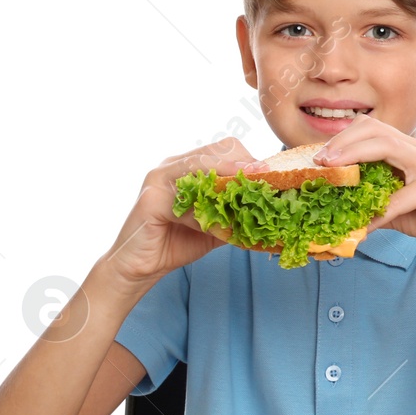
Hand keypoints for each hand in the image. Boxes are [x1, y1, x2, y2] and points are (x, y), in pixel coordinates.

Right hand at [104, 138, 260, 289]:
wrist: (144, 266)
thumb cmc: (180, 241)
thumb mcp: (219, 224)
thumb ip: (238, 211)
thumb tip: (272, 209)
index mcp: (191, 166)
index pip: (227, 148)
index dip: (250, 161)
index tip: (270, 176)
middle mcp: (174, 165)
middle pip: (218, 150)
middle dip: (243, 166)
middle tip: (262, 184)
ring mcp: (159, 178)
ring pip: (201, 166)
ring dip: (227, 180)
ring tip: (246, 195)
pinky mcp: (150, 198)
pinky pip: (183, 197)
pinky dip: (203, 209)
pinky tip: (215, 223)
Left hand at [303, 116, 415, 257]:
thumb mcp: (395, 204)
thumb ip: (371, 199)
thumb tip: (336, 208)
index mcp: (407, 148)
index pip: (371, 127)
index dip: (341, 137)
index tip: (318, 156)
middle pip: (375, 130)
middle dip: (342, 141)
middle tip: (319, 160)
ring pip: (386, 146)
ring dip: (353, 156)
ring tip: (332, 172)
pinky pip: (398, 198)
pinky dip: (376, 213)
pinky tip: (362, 227)